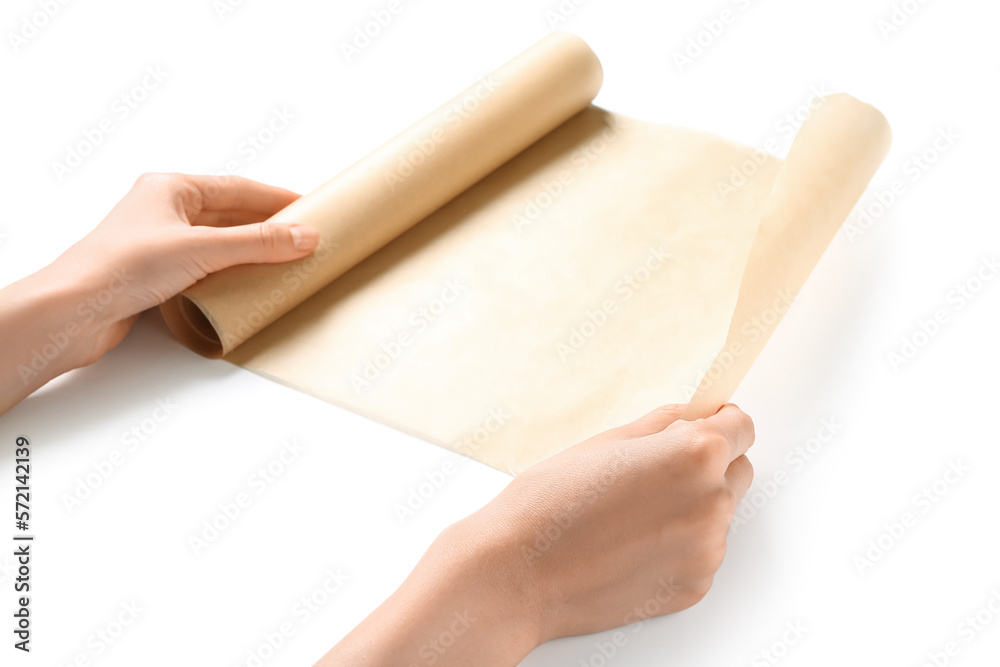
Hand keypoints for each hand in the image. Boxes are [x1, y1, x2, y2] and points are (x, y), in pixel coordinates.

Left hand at [50, 172, 319, 360]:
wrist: (74, 310)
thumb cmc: (121, 267)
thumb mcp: (202, 249)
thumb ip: (258, 243)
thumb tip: (305, 236)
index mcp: (170, 187)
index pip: (238, 188)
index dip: (277, 198)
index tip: (309, 208)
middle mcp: (164, 210)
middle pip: (230, 214)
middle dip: (267, 226)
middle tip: (303, 237)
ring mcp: (159, 242)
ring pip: (218, 241)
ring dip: (250, 250)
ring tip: (284, 260)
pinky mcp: (156, 274)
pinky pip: (206, 266)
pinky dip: (230, 271)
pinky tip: (248, 282)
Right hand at [320, 403, 753, 665]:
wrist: (517, 573)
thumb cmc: (548, 503)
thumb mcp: (604, 442)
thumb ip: (658, 425)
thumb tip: (684, 418)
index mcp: (694, 456)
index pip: (743, 427)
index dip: (721, 421)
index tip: (705, 422)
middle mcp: (712, 503)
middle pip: (738, 470)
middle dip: (710, 463)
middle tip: (659, 467)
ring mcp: (706, 551)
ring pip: (719, 513)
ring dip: (694, 504)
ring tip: (635, 509)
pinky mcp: (694, 586)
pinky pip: (702, 551)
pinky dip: (680, 543)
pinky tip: (633, 539)